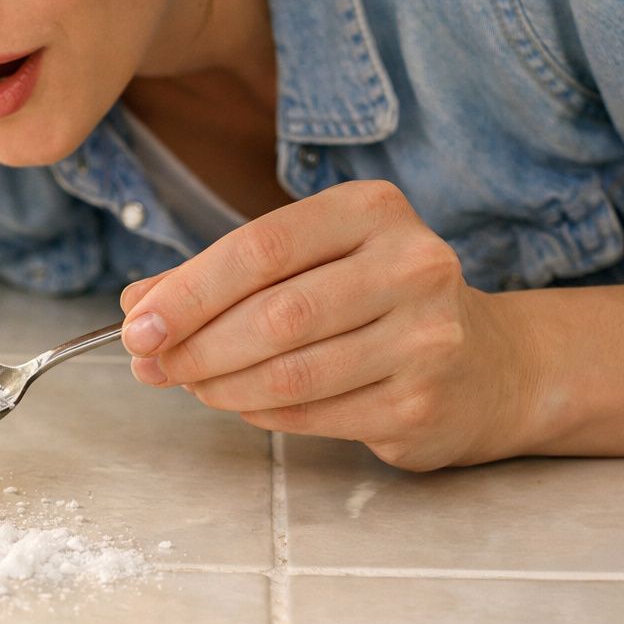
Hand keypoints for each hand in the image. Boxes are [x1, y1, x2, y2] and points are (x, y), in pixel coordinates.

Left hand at [119, 180, 540, 470]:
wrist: (487, 365)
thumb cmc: (373, 301)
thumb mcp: (308, 263)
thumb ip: (221, 277)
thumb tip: (138, 306)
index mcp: (373, 210)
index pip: (260, 247)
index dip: (189, 290)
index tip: (136, 323)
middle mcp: (412, 265)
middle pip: (274, 313)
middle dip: (195, 345)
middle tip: (148, 363)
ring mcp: (426, 337)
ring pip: (291, 371)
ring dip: (220, 385)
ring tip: (189, 384)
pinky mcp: (422, 402)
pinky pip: (312, 413)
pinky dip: (259, 411)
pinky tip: (241, 401)